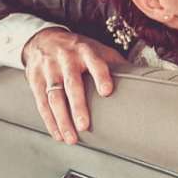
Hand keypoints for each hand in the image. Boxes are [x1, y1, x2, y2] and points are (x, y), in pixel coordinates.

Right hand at [22, 28, 126, 143]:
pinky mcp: (35, 79)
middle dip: (78, 106)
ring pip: (54, 97)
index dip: (101, 76)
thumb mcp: (96, 48)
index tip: (107, 92)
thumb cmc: (78, 49)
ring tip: (71, 138)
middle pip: (71, 84)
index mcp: (85, 51)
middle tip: (85, 126)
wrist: (43, 39)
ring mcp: (49, 69)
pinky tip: (57, 134)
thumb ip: (114, 63)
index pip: (95, 63)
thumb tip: (142, 78)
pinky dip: (49, 121)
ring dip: (62, 120)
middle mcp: (66, 59)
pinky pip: (41, 103)